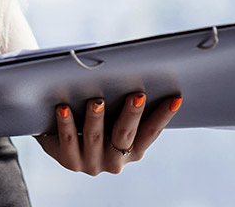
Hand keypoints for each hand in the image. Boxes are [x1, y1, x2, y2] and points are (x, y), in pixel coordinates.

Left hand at [34, 93, 181, 175]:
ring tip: (96, 101)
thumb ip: (124, 101)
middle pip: (125, 135)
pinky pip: (68, 140)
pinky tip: (63, 109)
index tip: (175, 98)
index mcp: (133, 151)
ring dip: (96, 118)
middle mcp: (115, 161)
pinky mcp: (70, 161)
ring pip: (95, 137)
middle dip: (132, 114)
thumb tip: (136, 71)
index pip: (151, 133)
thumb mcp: (111, 112)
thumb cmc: (92, 115)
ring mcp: (92, 163)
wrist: (59, 134)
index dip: (163, 116)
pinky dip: (67, 124)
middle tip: (137, 95)